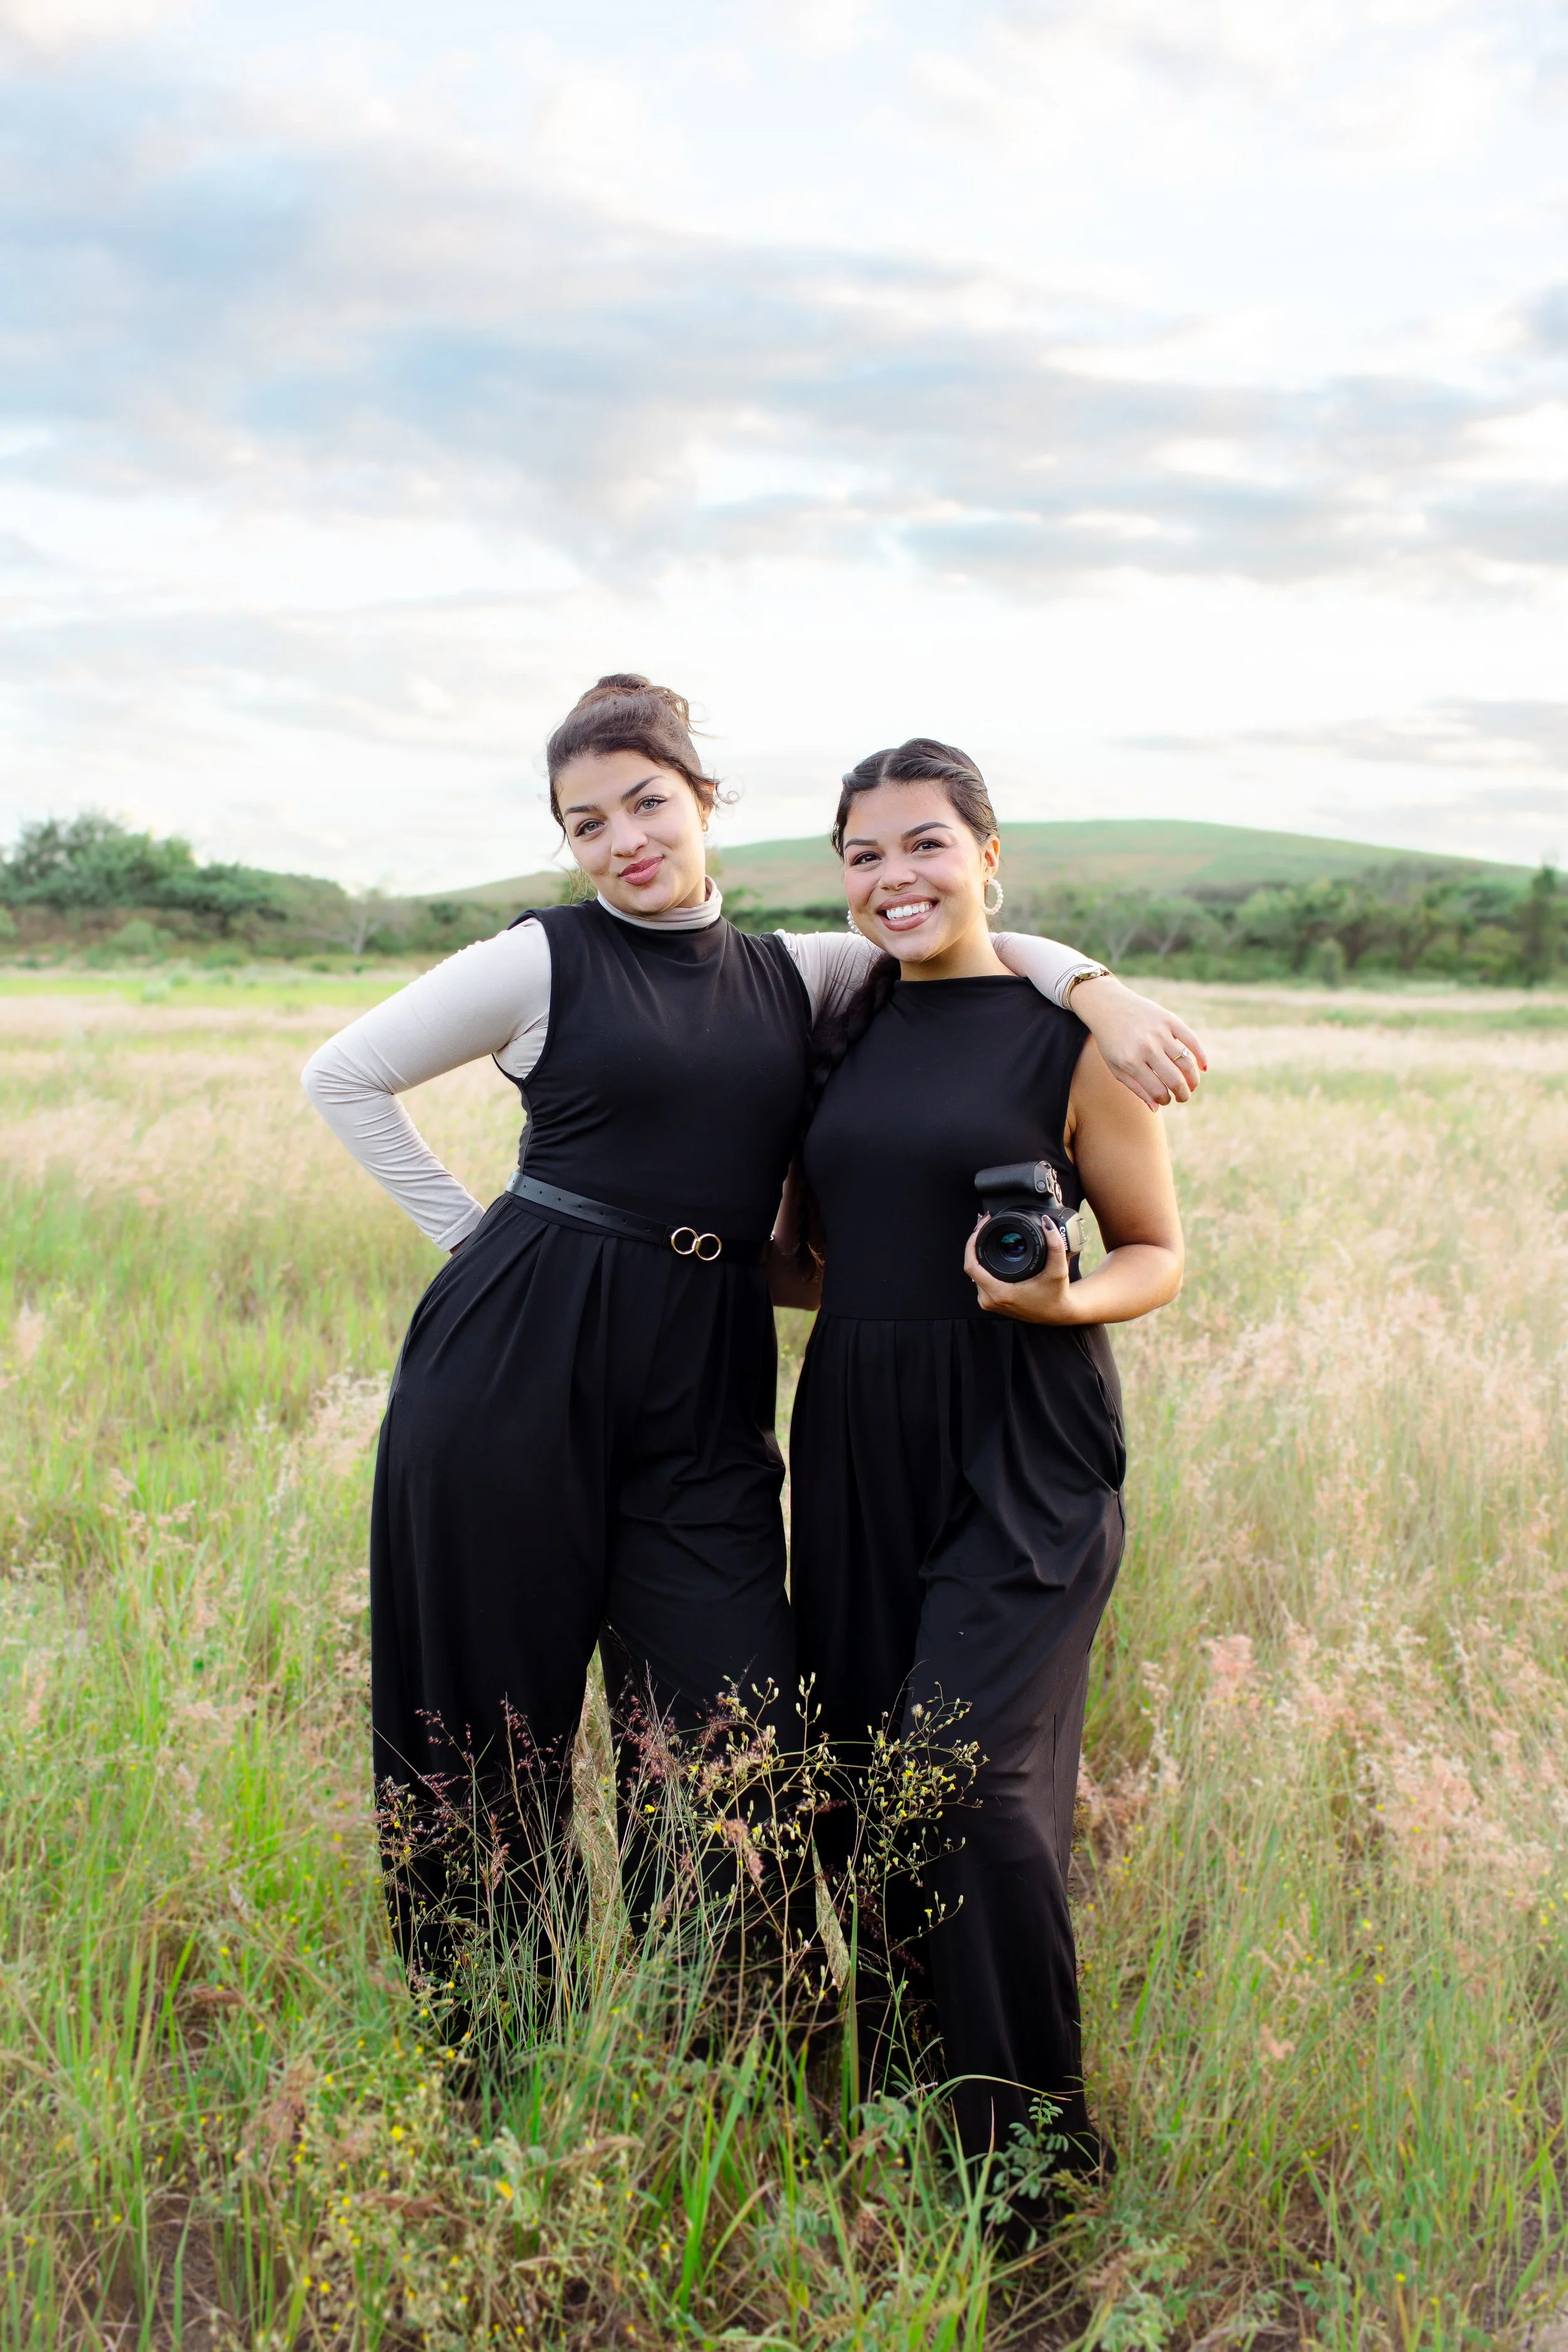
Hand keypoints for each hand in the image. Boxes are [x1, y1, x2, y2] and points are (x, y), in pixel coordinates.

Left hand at [964, 1217, 1078, 1323]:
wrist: (1057, 1313)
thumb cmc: (1056, 1295)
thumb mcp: (1058, 1270)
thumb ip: (1055, 1246)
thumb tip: (1046, 1223)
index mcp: (1000, 1293)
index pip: (971, 1266)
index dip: (972, 1243)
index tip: (981, 1226)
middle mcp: (990, 1300)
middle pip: (971, 1267)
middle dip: (975, 1243)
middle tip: (984, 1224)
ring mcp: (989, 1302)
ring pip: (974, 1273)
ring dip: (977, 1253)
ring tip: (985, 1233)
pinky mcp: (991, 1302)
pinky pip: (979, 1279)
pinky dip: (982, 1263)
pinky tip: (988, 1250)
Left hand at [1068, 975, 1205, 1109]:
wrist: (1108, 1006)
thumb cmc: (1111, 1042)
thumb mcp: (1116, 1067)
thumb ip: (1136, 1088)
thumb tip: (1156, 1108)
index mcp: (1131, 1062)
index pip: (1158, 1091)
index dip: (1166, 1100)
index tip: (1167, 1100)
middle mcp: (1147, 1047)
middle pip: (1175, 1079)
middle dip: (1183, 1094)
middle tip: (1184, 1097)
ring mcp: (1159, 1032)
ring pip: (1186, 1062)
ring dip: (1193, 1079)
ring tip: (1192, 1085)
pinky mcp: (1169, 1020)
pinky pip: (1192, 1040)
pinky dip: (1201, 1056)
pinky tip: (1203, 1067)